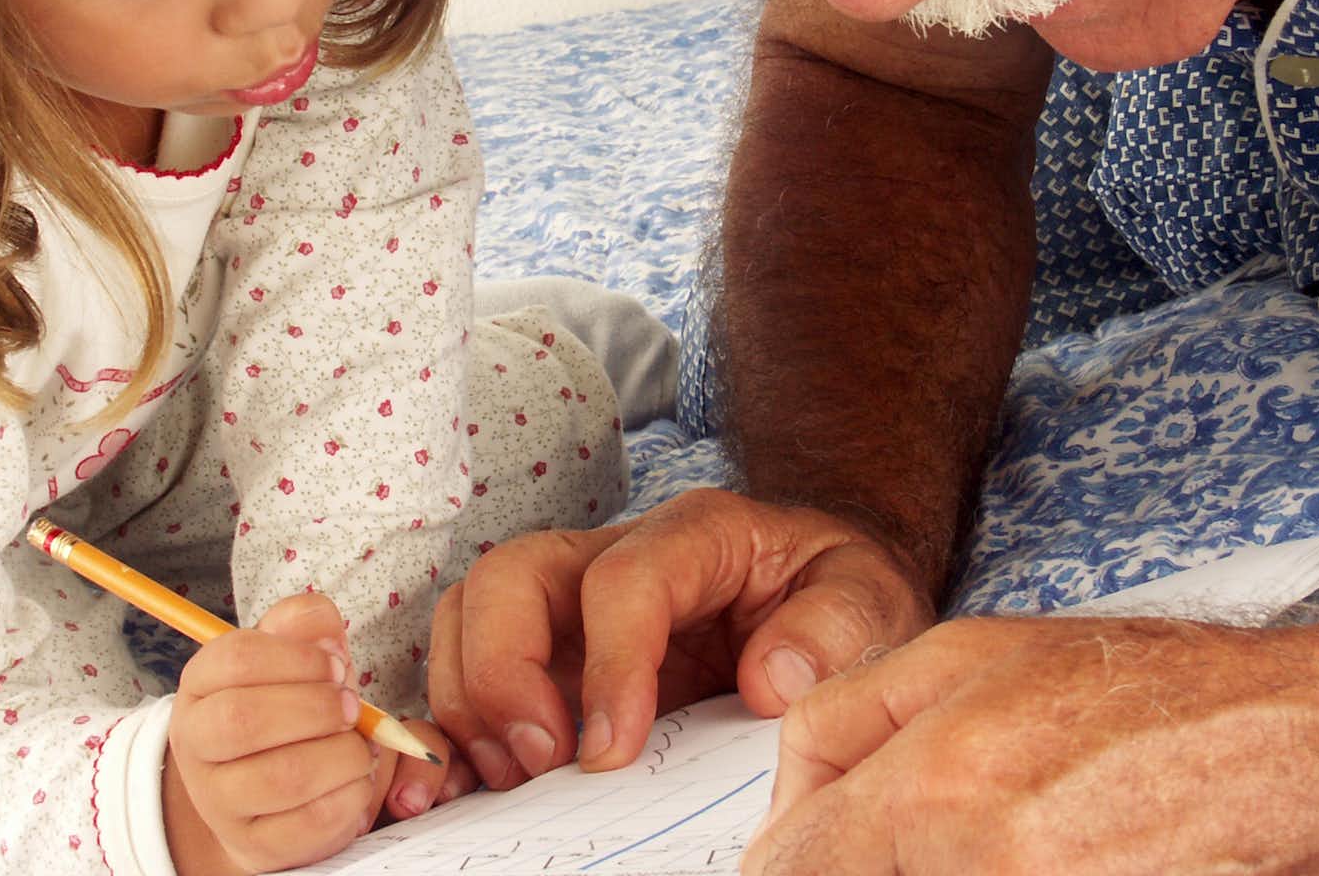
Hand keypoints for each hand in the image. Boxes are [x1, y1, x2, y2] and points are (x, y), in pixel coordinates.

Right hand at [166, 593, 471, 875]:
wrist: (263, 790)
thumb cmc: (286, 706)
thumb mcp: (292, 656)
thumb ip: (307, 626)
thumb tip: (325, 635)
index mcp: (201, 686)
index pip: (236, 659)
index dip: (297, 658)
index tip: (336, 665)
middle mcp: (197, 745)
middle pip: (244, 719)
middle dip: (316, 708)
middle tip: (354, 707)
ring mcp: (219, 801)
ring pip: (281, 777)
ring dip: (340, 755)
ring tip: (360, 746)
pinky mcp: (254, 844)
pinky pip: (309, 824)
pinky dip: (349, 796)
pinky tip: (356, 779)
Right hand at [428, 489, 932, 789]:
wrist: (822, 598)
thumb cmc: (835, 595)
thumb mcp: (869, 597)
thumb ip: (833, 629)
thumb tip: (769, 680)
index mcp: (695, 535)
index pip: (624, 577)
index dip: (609, 664)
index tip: (615, 750)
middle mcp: (610, 559)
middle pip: (511, 576)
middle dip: (504, 669)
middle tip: (545, 761)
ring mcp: (568, 608)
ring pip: (469, 615)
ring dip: (471, 699)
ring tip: (518, 777)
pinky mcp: (548, 659)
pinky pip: (466, 672)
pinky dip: (449, 725)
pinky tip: (460, 783)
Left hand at [746, 614, 1318, 874]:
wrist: (1315, 747)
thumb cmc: (1166, 699)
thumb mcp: (980, 656)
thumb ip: (852, 720)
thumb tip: (788, 797)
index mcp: (941, 786)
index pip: (794, 868)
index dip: (789, 865)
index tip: (802, 859)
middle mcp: (989, 863)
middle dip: (866, 866)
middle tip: (933, 836)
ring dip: (943, 871)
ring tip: (1016, 838)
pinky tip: (1059, 855)